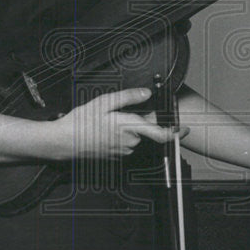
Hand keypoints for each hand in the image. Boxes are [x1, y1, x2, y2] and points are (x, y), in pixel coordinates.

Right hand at [56, 87, 187, 159]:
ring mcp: (123, 151)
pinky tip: (104, 131)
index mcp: (130, 128)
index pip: (160, 134)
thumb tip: (146, 93)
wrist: (64, 142)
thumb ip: (128, 97)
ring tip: (107, 122)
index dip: (176, 133)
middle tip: (120, 114)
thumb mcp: (104, 102)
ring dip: (128, 129)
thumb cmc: (81, 122)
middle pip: (145, 130)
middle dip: (139, 120)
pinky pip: (125, 144)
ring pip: (135, 137)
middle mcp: (130, 143)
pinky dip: (120, 136)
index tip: (185, 129)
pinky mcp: (116, 156)